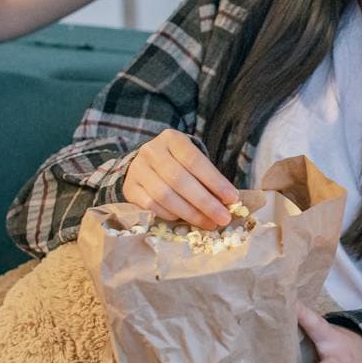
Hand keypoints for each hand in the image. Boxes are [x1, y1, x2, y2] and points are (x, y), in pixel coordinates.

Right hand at [122, 129, 239, 227]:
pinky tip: (185, 221)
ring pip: (165, 195)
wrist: (144, 165)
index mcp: (172, 139)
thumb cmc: (176, 164)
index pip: (195, 160)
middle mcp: (152, 151)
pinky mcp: (130, 189)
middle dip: (205, 202)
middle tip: (223, 218)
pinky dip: (171, 216)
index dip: (214, 181)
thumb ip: (207, 178)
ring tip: (209, 223)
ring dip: (190, 213)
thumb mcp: (191, 161)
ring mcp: (138, 170)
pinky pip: (152, 206)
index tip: (232, 198)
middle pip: (180, 180)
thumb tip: (228, 203)